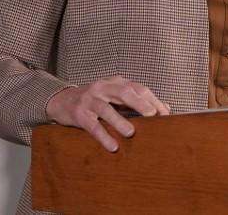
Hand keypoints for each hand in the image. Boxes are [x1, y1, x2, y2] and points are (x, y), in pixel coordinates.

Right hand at [45, 76, 170, 151]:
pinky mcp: (78, 114)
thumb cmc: (96, 100)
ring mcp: (90, 100)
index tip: (166, 113)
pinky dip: (103, 136)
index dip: (153, 100)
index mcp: (116, 82)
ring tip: (131, 132)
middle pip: (124, 93)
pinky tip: (113, 146)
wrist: (61, 100)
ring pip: (106, 109)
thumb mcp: (116, 96)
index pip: (138, 88)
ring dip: (120, 121)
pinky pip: (92, 126)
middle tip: (153, 115)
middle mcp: (103, 88)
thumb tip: (166, 108)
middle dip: (140, 104)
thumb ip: (138, 101)